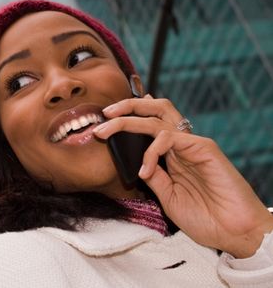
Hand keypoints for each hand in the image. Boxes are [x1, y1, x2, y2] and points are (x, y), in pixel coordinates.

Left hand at [93, 95, 272, 257]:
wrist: (236, 233)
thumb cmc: (206, 218)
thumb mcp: (168, 197)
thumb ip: (153, 177)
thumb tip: (134, 162)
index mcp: (172, 155)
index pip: (148, 126)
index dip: (127, 120)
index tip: (102, 127)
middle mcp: (181, 145)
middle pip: (153, 110)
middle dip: (126, 107)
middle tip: (104, 113)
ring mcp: (192, 145)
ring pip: (157, 118)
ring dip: (128, 119)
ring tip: (106, 128)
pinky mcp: (204, 148)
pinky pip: (169, 138)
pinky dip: (150, 151)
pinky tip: (144, 170)